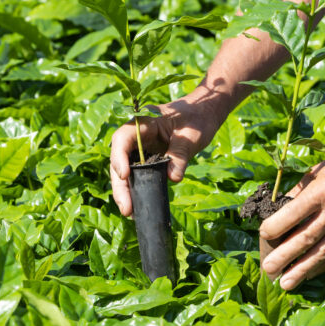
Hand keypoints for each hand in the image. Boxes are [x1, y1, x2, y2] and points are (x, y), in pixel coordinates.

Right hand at [110, 95, 224, 216]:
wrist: (206, 113)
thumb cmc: (197, 118)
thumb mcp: (191, 136)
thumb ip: (180, 154)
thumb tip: (173, 178)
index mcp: (143, 122)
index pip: (122, 138)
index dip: (119, 157)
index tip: (125, 175)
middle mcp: (137, 136)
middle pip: (120, 160)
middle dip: (121, 184)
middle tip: (126, 208)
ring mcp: (141, 148)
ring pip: (127, 170)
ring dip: (126, 191)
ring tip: (130, 212)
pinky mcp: (149, 158)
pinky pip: (139, 174)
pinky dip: (138, 189)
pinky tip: (139, 206)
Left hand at [259, 132, 324, 289]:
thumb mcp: (317, 172)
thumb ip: (298, 195)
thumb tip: (276, 216)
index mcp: (323, 189)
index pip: (295, 212)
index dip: (276, 226)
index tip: (262, 234)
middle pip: (307, 237)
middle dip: (285, 256)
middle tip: (267, 269)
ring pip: (322, 252)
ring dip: (301, 270)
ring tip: (284, 284)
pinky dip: (320, 266)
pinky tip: (307, 275)